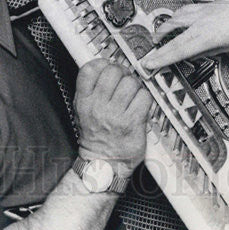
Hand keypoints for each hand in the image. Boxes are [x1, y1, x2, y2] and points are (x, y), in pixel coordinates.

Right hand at [74, 59, 151, 173]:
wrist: (104, 165)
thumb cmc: (96, 138)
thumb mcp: (83, 112)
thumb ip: (89, 90)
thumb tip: (103, 67)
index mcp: (84, 102)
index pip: (90, 69)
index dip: (102, 64)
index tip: (108, 68)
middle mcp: (98, 107)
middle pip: (114, 71)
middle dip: (122, 73)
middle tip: (124, 82)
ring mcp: (116, 115)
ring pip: (131, 82)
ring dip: (135, 86)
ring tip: (132, 96)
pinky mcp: (133, 123)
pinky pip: (144, 97)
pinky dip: (145, 99)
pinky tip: (139, 106)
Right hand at [141, 0, 228, 70]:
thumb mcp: (227, 49)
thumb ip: (207, 53)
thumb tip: (194, 56)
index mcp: (205, 37)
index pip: (178, 51)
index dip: (162, 59)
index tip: (150, 63)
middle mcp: (200, 23)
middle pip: (172, 36)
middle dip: (158, 48)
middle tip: (149, 55)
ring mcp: (200, 12)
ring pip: (174, 19)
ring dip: (163, 29)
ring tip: (157, 37)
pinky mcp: (204, 5)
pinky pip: (183, 10)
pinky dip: (175, 17)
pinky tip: (174, 19)